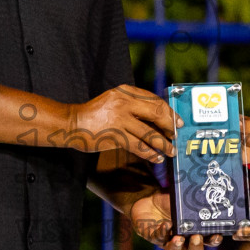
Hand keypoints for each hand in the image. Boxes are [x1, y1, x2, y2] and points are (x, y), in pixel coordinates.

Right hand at [62, 85, 176, 162]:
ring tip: (171, 151)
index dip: (168, 111)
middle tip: (176, 135)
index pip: (154, 100)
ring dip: (163, 143)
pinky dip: (150, 153)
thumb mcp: (114, 101)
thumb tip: (158, 117)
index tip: (177, 121)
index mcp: (125, 91)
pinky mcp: (115, 135)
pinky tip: (156, 157)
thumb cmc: (95, 114)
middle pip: (156, 113)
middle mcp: (124, 102)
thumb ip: (133, 104)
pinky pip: (139, 146)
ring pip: (149, 133)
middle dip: (169, 125)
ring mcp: (119, 118)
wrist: (72, 123)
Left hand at [128, 192, 219, 249]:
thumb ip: (195, 201)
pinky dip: (162, 232)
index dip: (214, 241)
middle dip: (196, 248)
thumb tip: (209, 191)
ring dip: (177, 246)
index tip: (217, 234)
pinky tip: (165, 224)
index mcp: (195, 232)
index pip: (209, 241)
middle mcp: (183, 241)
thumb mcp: (185, 200)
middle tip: (196, 237)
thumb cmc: (172, 202)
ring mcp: (167, 240)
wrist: (150, 201)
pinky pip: (158, 238)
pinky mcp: (153, 236)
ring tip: (179, 238)